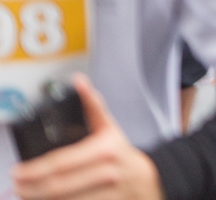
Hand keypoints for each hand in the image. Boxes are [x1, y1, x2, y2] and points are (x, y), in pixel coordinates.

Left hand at [11, 75, 161, 199]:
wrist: (144, 180)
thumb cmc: (119, 152)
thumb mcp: (109, 126)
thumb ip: (92, 105)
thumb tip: (78, 82)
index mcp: (105, 149)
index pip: (62, 163)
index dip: (35, 169)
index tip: (18, 171)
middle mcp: (106, 172)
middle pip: (58, 185)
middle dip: (31, 187)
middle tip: (16, 184)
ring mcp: (106, 193)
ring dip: (37, 199)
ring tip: (24, 193)